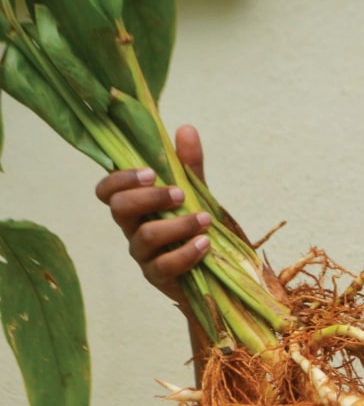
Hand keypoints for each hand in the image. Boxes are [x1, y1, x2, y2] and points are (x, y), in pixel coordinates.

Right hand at [95, 125, 210, 303]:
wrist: (214, 271)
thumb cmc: (196, 227)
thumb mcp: (196, 193)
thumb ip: (189, 166)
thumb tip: (186, 128)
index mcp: (135, 206)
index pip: (107, 191)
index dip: (120, 179)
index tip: (150, 173)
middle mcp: (132, 229)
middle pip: (119, 209)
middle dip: (150, 197)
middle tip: (180, 194)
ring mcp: (142, 255)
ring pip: (146, 236)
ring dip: (178, 224)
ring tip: (205, 220)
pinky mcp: (157, 277)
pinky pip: (164, 265)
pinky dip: (186, 253)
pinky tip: (205, 244)